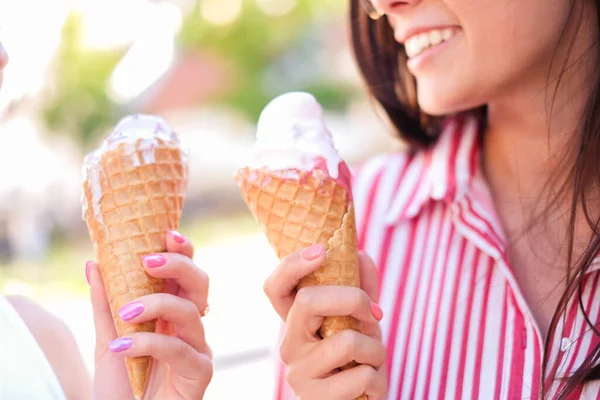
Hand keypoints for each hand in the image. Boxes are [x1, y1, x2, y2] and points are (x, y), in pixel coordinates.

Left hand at [88, 230, 212, 399]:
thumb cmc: (122, 386)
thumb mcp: (108, 340)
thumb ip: (105, 304)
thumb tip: (93, 263)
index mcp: (173, 313)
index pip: (186, 274)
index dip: (183, 251)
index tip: (165, 234)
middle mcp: (191, 327)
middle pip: (200, 284)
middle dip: (178, 266)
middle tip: (147, 262)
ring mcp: (199, 348)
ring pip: (191, 312)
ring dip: (156, 305)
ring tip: (125, 313)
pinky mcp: (200, 372)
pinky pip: (180, 349)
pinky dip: (148, 344)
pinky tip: (122, 349)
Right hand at [264, 245, 387, 399]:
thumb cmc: (356, 361)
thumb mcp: (361, 322)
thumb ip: (361, 289)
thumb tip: (360, 254)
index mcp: (296, 322)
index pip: (275, 288)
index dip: (292, 264)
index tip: (322, 250)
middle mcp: (289, 344)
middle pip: (308, 301)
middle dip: (353, 298)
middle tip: (375, 312)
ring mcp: (299, 373)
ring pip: (346, 341)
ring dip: (376, 350)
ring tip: (372, 362)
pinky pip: (362, 375)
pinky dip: (378, 379)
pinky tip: (369, 387)